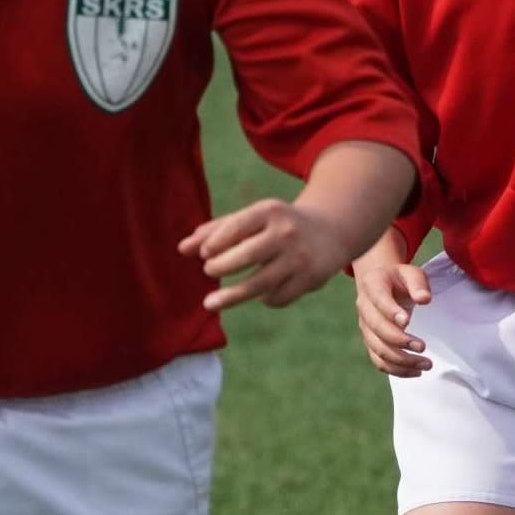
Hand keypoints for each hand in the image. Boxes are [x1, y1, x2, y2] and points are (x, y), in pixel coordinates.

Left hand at [180, 197, 360, 312]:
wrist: (332, 231)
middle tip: (209, 271)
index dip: (215, 242)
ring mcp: (300, 258)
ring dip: (231, 296)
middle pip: (246, 256)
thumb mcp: (253, 219)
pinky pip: (277, 297)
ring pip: (259, 284)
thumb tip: (182, 249)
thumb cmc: (279, 224)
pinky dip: (264, 298)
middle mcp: (287, 233)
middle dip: (221, 266)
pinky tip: (262, 292)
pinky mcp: (311, 280)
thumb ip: (217, 231)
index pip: (236, 227)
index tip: (203, 254)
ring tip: (209, 302)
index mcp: (271, 211)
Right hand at [351, 236, 434, 376]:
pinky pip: (379, 361)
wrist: (381, 283)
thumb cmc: (400, 279)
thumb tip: (424, 299)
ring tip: (426, 364)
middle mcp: (364, 307)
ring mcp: (365, 327)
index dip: (390, 311)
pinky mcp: (371, 342)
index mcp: (372, 285)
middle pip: (377, 329)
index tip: (407, 321)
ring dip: (401, 360)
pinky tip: (416, 371)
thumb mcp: (411, 273)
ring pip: (378, 349)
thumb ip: (418, 284)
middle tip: (423, 347)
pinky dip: (396, 370)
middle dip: (399, 341)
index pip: (378, 299)